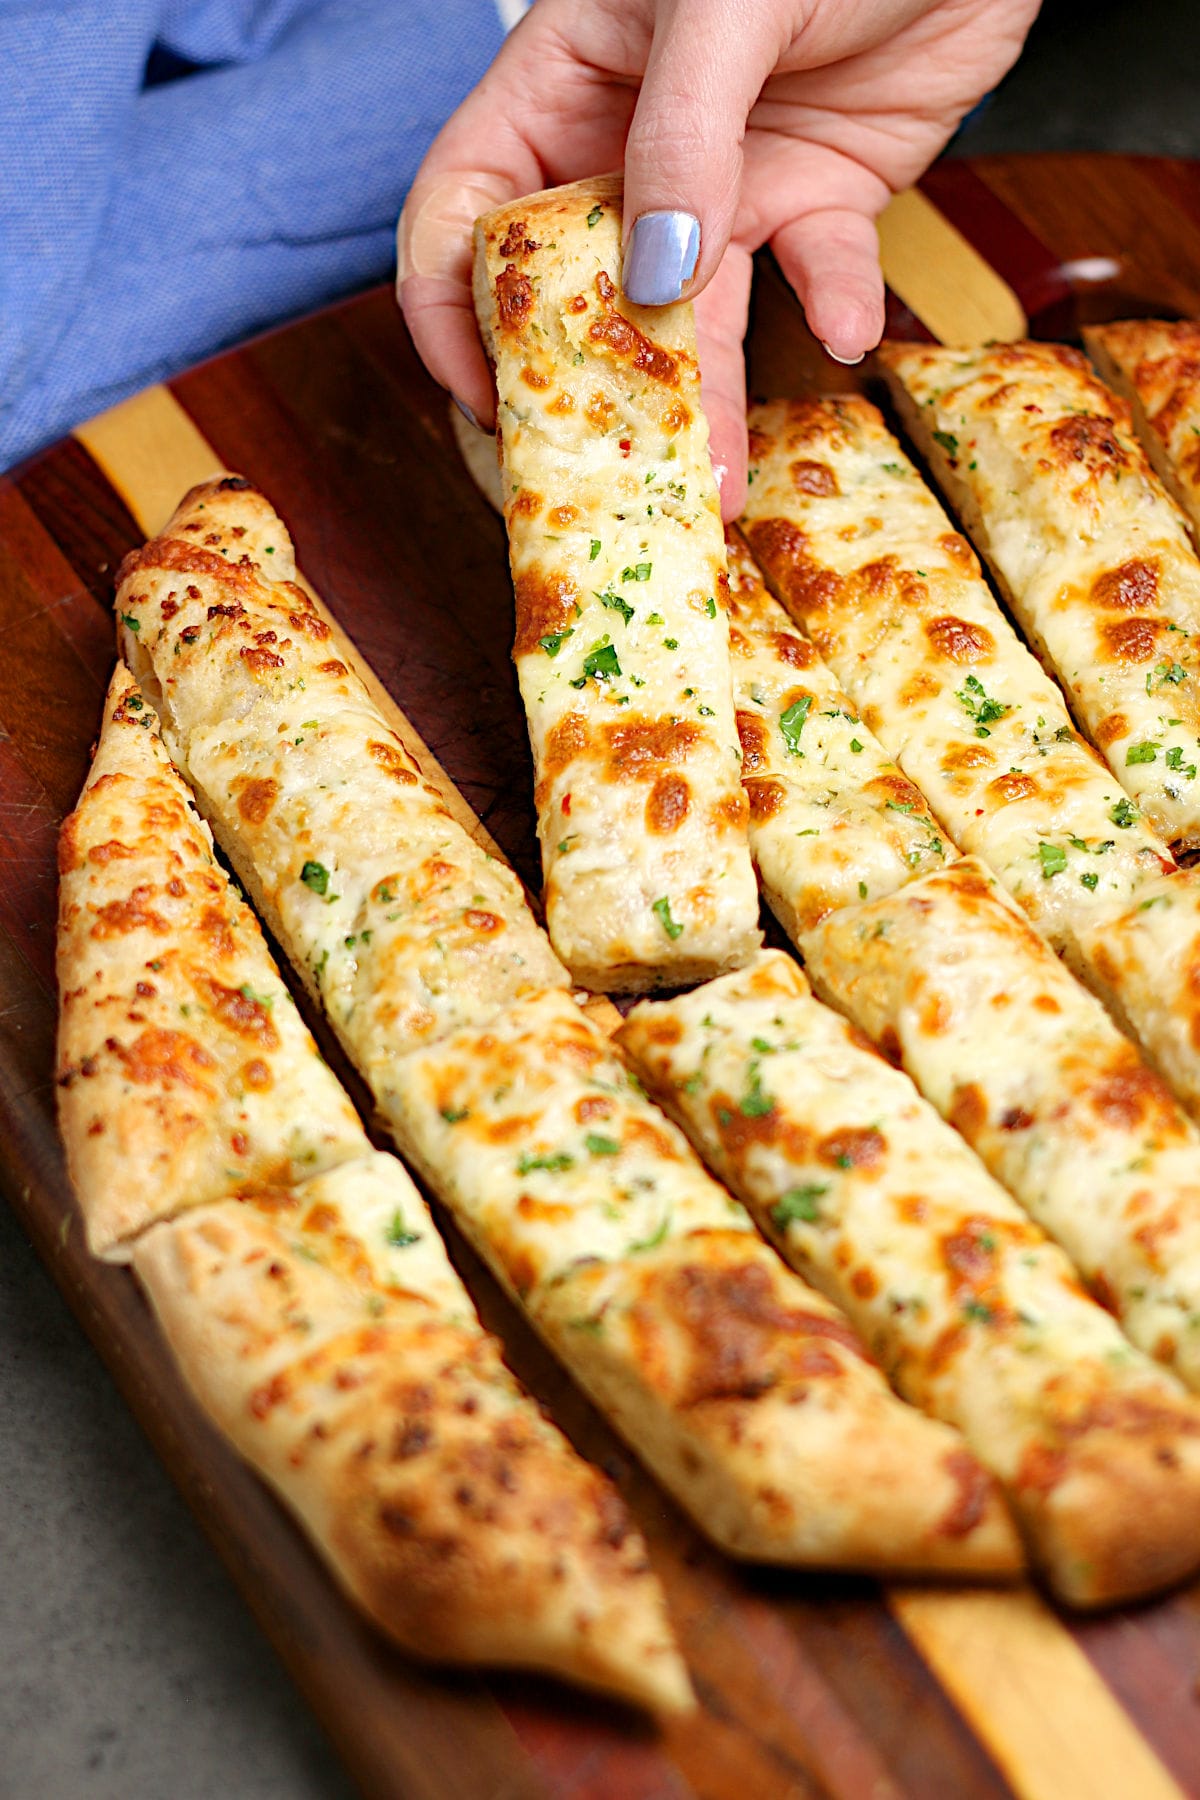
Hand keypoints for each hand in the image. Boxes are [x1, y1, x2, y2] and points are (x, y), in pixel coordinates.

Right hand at [397, 0, 1039, 517]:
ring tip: (720, 482)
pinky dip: (831, 303)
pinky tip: (843, 329)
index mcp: (564, 80)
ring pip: (697, 316)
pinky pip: (815, 270)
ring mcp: (726, 177)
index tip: (488, 402)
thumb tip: (656, 278)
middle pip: (579, 293)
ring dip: (710, 399)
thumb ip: (682, 136)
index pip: (469, 210)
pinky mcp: (818, 192)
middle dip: (591, 389)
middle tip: (608, 476)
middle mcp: (634, 142)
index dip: (456, 311)